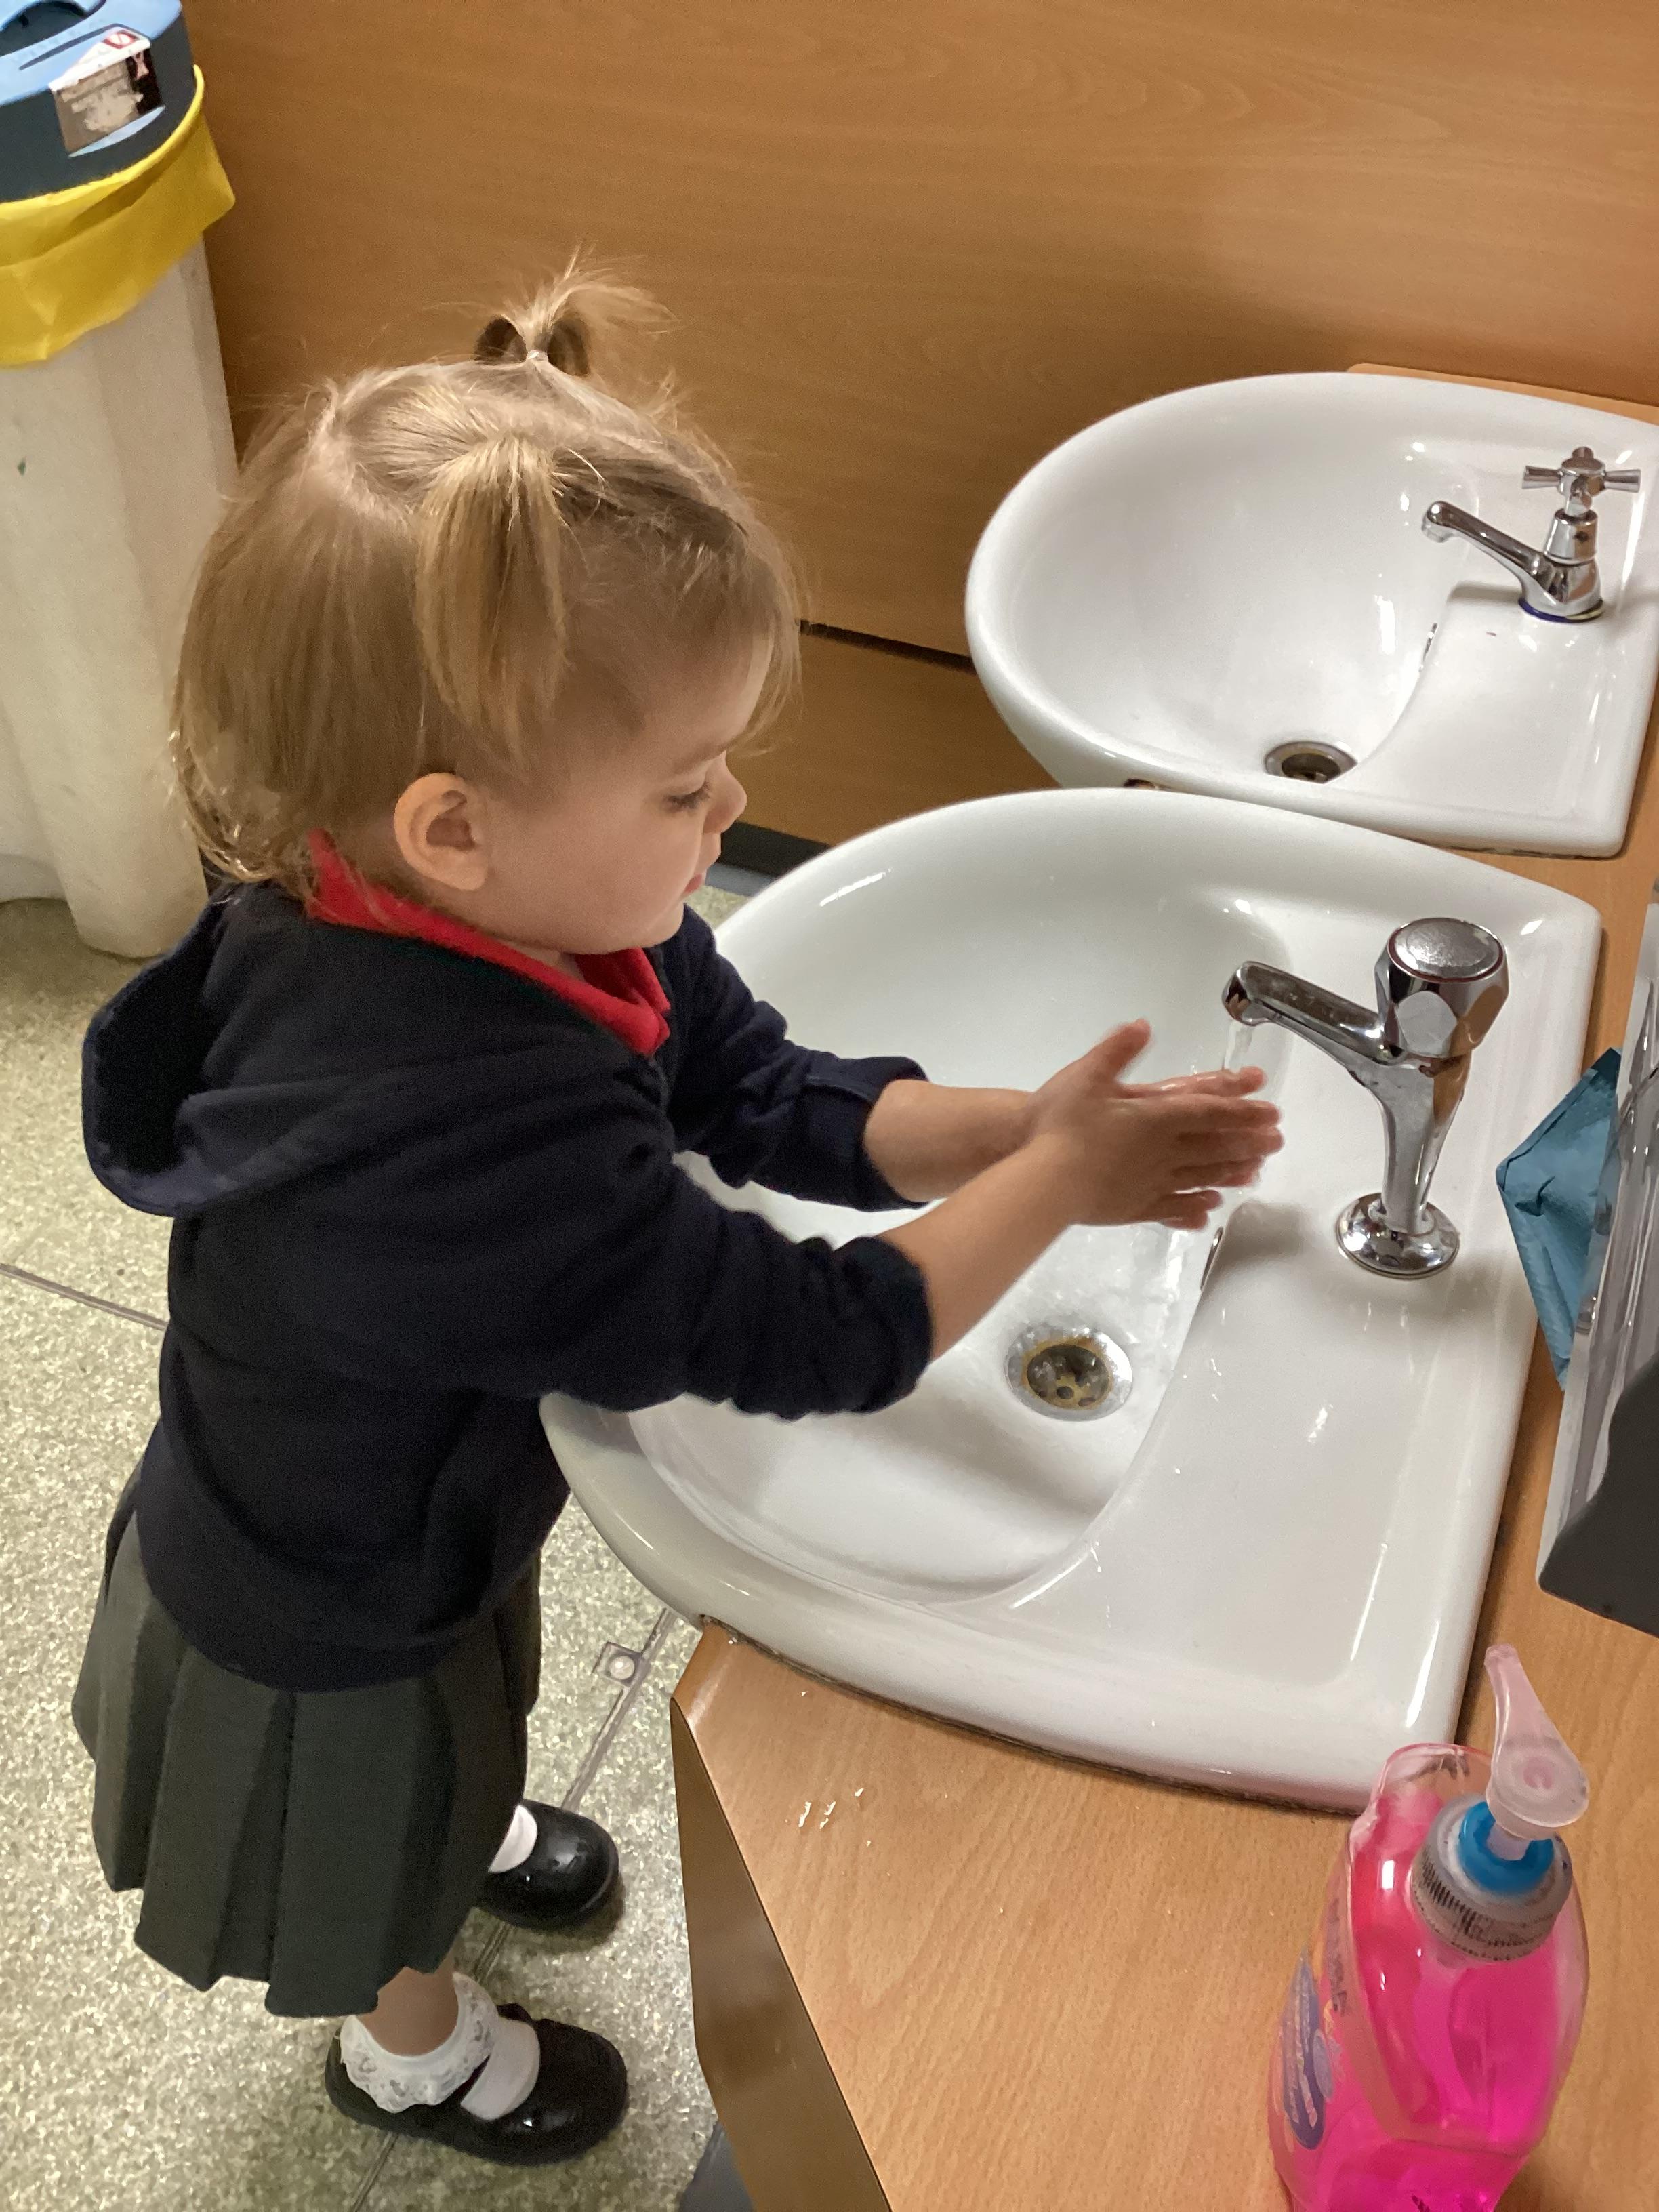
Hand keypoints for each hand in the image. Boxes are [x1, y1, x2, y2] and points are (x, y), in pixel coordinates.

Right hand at [1026, 1021, 1279, 1230]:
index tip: (1271, 1112)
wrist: (1044, 1182)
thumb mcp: (1085, 1076)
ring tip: (1255, 1173)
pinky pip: (1174, 1207)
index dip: (1243, 1110)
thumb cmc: (1062, 1126)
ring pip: (1202, 1178)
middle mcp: (1163, 1151)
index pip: (1210, 1111)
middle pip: (1215, 1146)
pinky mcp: (1135, 1208)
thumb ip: (1116, 1050)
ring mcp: (1152, 1183)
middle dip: (1248, 1142)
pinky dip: (1196, 1206)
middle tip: (1277, 1141)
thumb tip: (1141, 1024)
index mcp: (1155, 1117)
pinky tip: (1210, 1208)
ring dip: (1231, 1173)